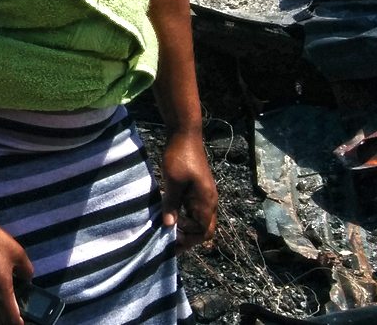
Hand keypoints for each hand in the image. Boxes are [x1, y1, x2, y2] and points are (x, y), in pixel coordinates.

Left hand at [160, 131, 216, 249]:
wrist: (185, 135)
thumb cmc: (179, 156)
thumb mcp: (173, 182)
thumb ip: (172, 204)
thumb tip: (169, 226)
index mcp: (206, 201)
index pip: (203, 232)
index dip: (188, 239)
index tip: (171, 241)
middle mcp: (209, 201)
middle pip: (203, 229)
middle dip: (188, 237)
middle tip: (169, 241)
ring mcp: (204, 195)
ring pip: (198, 220)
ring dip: (185, 227)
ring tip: (167, 231)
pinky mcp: (197, 189)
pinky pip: (193, 209)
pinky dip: (184, 216)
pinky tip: (169, 215)